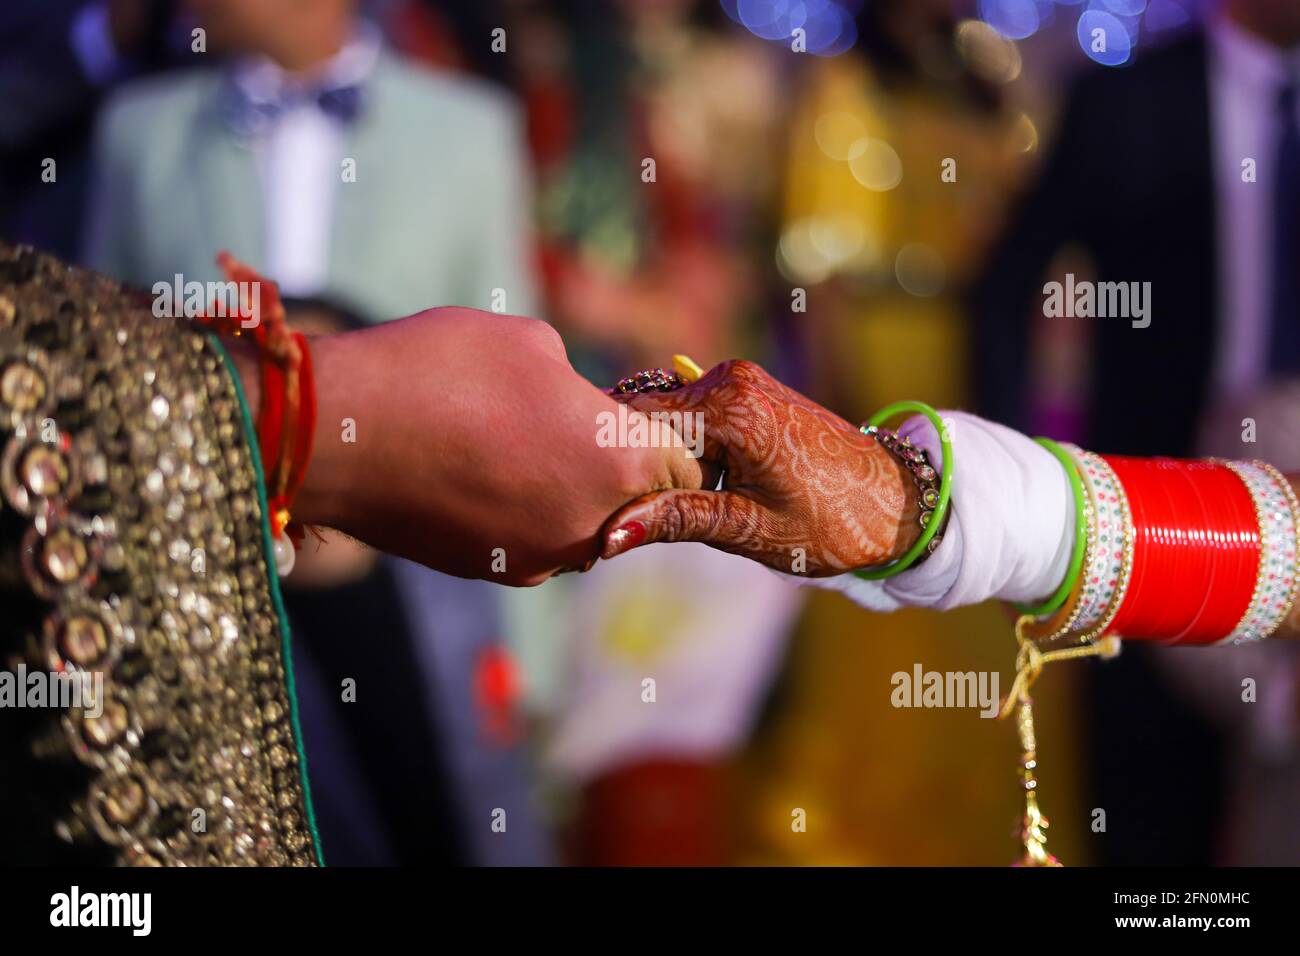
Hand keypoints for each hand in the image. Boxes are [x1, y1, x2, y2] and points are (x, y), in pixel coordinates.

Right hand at [287, 308, 705, 584]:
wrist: (338, 435)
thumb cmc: (441, 370)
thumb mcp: (531, 344)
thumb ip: (580, 386)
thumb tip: (582, 408)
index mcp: (618, 461)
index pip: (685, 466)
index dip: (667, 438)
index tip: (640, 419)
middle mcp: (592, 523)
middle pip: (636, 501)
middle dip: (618, 468)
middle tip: (573, 427)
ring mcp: (541, 555)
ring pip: (583, 525)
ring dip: (568, 493)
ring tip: (512, 444)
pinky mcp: (493, 569)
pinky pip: (533, 540)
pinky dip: (522, 512)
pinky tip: (477, 471)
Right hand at [599, 360, 921, 575]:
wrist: (895, 502)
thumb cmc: (832, 523)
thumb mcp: (748, 529)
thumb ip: (676, 519)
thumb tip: (609, 534)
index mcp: (730, 407)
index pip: (634, 426)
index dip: (612, 468)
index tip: (600, 510)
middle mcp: (731, 379)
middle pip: (646, 418)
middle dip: (631, 464)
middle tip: (622, 518)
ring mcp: (740, 380)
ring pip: (666, 418)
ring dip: (656, 460)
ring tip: (660, 509)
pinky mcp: (747, 391)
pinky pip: (692, 416)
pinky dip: (681, 451)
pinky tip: (688, 490)